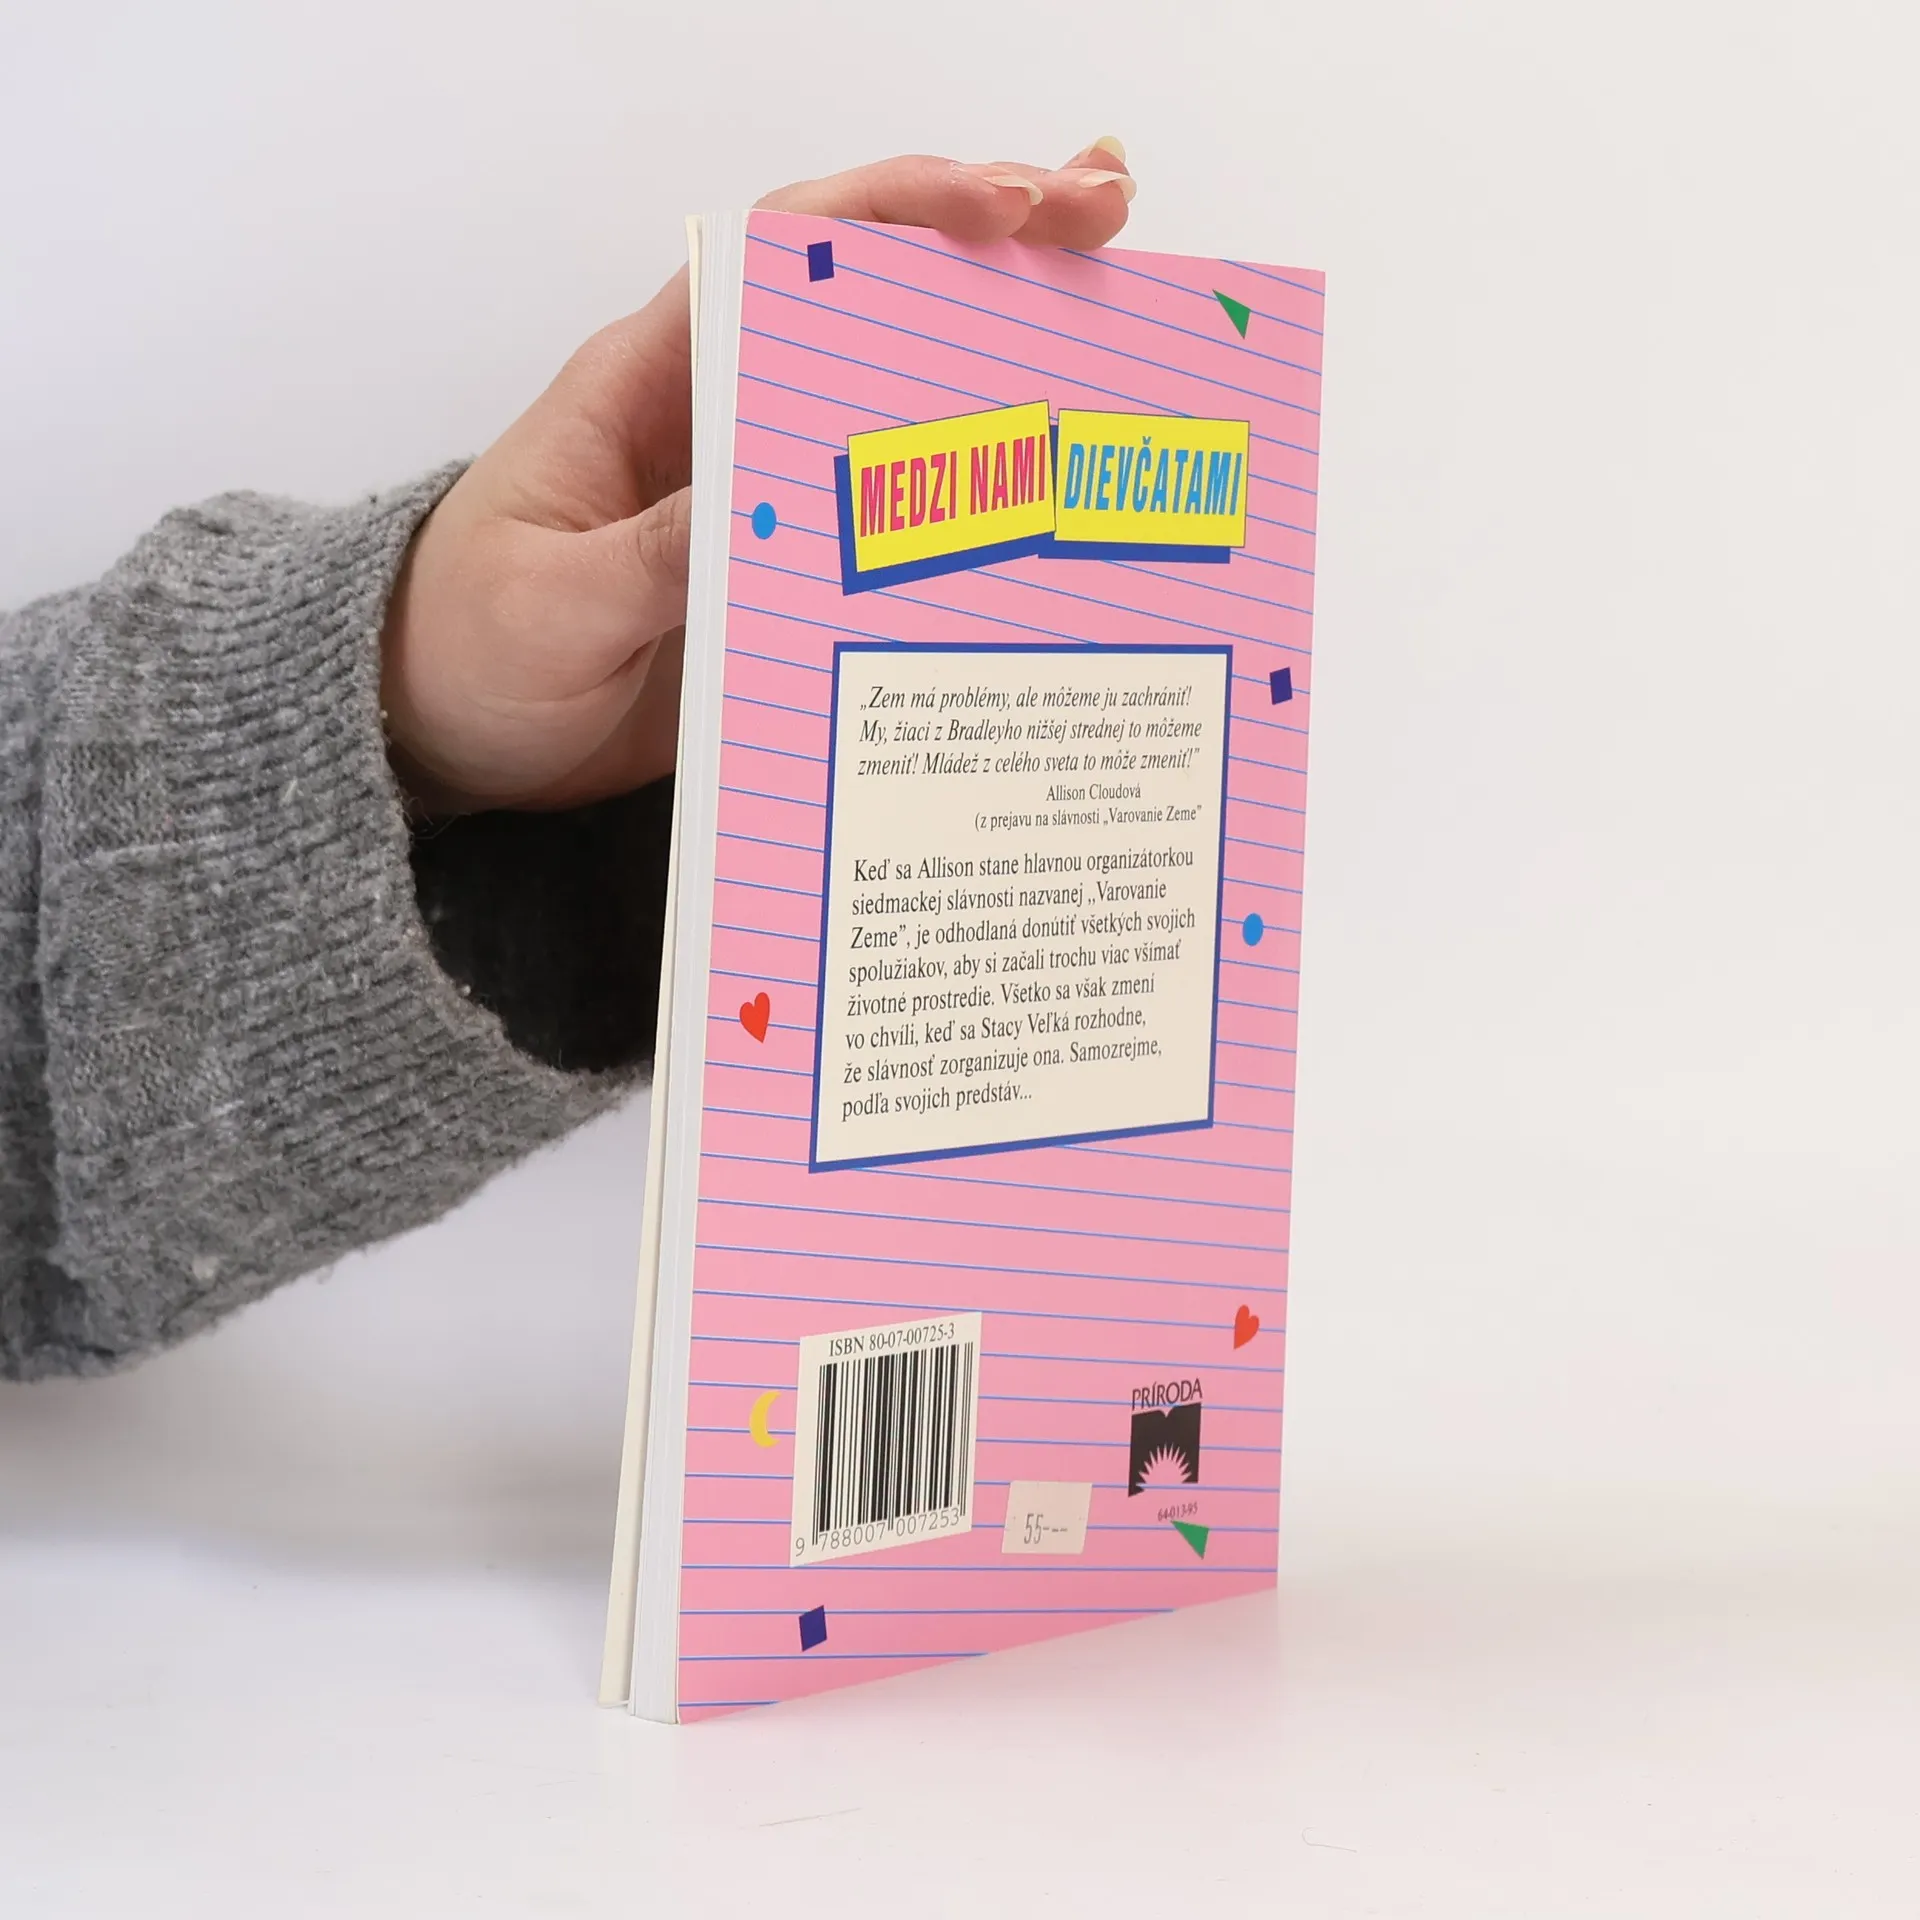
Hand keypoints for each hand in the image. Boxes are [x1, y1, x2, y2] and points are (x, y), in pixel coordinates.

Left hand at [380, 141, 1135, 814]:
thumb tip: (767, 508)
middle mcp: (725, 420)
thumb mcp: (554, 604)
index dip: (896, 212)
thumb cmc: (469, 645)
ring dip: (1002, 358)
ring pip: (900, 404)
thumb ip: (657, 556)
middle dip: (989, 248)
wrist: (449, 734)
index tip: (1004, 204)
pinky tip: (1053, 498)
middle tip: (1109, 217)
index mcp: (654, 384)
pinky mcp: (791, 577)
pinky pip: (897, 523)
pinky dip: (975, 498)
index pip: (785, 255)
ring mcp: (768, 499)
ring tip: (1121, 317)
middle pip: (871, 304)